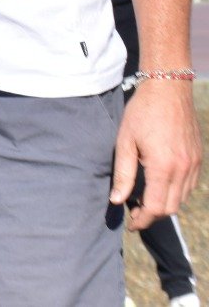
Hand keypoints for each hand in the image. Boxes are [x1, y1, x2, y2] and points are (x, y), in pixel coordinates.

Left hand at [111, 79, 200, 228]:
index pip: (155, 207)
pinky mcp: (198, 159)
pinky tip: (160, 186)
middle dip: (152, 215)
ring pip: (182, 199)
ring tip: (145, 201)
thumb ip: (123, 173)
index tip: (131, 224)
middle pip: (170, 208)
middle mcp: (183, 169)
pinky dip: (176, 192)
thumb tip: (117, 200)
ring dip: (165, 205)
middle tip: (135, 215)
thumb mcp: (125, 142)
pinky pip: (189, 186)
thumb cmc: (142, 113)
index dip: (143, 220)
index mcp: (163, 167)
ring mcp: (194, 165)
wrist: (168, 90)